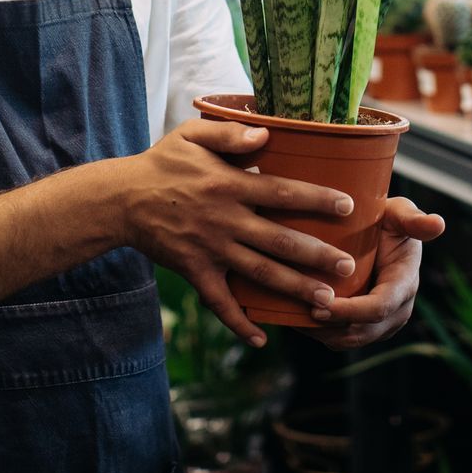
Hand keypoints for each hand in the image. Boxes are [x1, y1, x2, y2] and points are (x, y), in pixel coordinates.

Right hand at [117, 119, 356, 347]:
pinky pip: (219, 302)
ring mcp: (210, 249)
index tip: (348, 206)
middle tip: (350, 266)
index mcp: (228, 184)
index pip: (282, 192)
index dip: (316, 199)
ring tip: (328, 301)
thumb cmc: (162, 163)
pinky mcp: (195, 271)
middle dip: (317, 255)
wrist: (121, 200)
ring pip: (260, 273)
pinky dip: (239, 323)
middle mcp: (225, 220)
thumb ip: (229, 133)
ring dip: (295, 288)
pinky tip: (262, 338)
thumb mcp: (191, 135)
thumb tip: (266, 134)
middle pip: (279, 240)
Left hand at [296, 197, 444, 350]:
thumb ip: (414, 219)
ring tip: (297, 318)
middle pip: (363, 331)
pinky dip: (322, 334)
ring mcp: (383, 323)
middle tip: (302, 312)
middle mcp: (398, 310)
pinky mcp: (367, 328)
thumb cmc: (387, 219)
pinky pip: (343, 339)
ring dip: (324, 333)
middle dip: (331, 326)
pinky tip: (300, 319)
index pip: (379, 307)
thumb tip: (438, 223)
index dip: (350, 311)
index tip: (321, 305)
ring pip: (351, 340)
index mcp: (405, 284)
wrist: (380, 235)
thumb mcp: (399, 213)